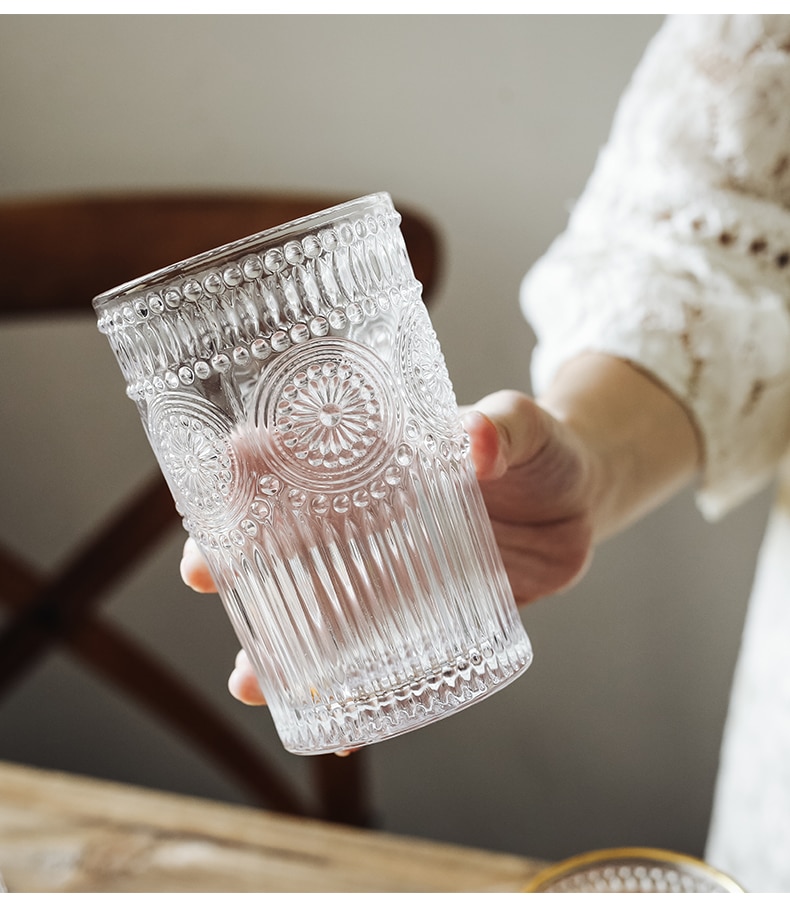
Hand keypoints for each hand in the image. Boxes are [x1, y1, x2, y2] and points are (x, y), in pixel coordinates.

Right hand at [180, 387, 599, 703]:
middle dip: (240, 562)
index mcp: (383, 466)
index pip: (302, 463)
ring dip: (280, 651)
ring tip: (250, 683)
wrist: (580, 504)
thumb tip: (476, 443)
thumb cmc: (541, 450)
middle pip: (289, 545)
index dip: (253, 469)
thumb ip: (506, 426)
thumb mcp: (525, 426)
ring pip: (324, 616)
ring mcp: (399, 575)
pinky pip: (386, 664)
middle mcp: (376, 523)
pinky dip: (363, 703)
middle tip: (206, 579)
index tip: (220, 476)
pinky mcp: (433, 619)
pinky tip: (342, 733)